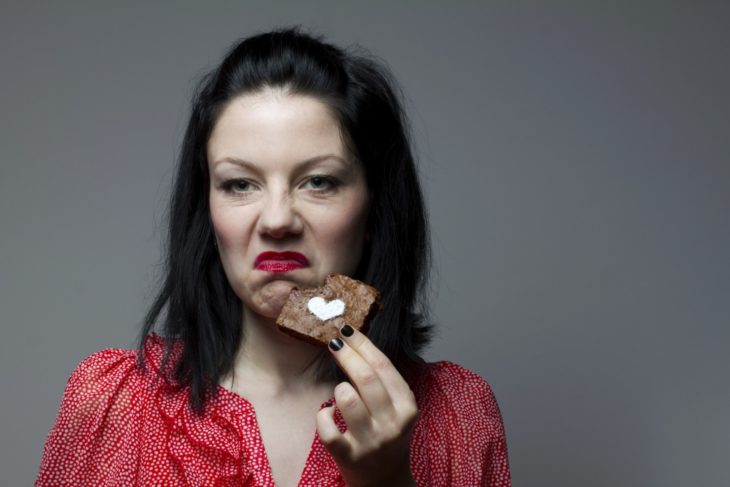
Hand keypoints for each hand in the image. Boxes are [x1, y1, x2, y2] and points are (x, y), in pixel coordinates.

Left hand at [316, 325, 417, 486]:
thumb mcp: (397, 409)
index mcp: (407, 407)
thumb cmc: (387, 436)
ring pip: (348, 399)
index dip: (363, 344)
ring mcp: (371, 442)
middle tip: (334, 343)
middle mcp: (392, 424)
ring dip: (339, 388)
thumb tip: (356, 342)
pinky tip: (328, 413)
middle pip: (366, 378)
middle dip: (347, 355)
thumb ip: (383, 382)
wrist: (385, 481)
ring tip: (340, 393)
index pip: (384, 366)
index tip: (347, 330)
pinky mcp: (350, 457)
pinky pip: (328, 429)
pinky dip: (323, 415)